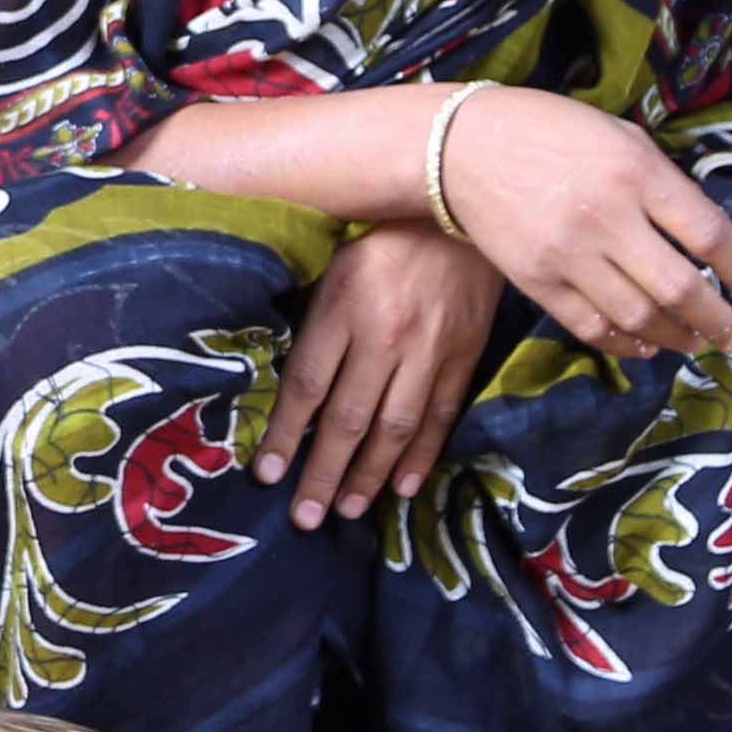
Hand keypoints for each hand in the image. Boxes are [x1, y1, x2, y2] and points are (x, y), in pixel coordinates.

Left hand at [258, 225, 507, 527]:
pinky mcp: (464, 357)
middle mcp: (386, 334)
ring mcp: (430, 349)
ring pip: (395, 427)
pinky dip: (421, 456)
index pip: (307, 384)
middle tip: (305, 518)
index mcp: (344, 305)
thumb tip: (289, 388)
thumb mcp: (335, 267)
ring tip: (346, 510)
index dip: (286, 434)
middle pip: (348, 418)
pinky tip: (402, 487)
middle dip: (323, 473)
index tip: (267, 475)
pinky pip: (440, 416)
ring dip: (370, 475)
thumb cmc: (383, 241)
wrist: (461, 214)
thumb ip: (316, 323)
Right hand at [439, 90, 731, 359]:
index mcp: (635, 172)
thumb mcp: (619, 136)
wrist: (461, 148)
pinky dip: (628, 344)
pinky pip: (593, 328)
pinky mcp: (537, 282)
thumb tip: (708, 236)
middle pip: (680, 287)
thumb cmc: (550, 132)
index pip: (708, 233)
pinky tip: (648, 344)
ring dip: (678, 338)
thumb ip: (663, 182)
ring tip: (697, 343)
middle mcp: (606, 217)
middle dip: (718, 320)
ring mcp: (569, 255)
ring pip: (640, 317)